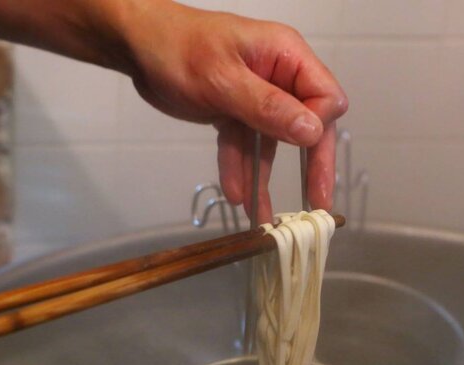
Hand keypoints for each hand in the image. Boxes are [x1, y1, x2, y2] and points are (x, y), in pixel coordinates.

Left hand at [119, 3, 347, 222]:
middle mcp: (277, 75)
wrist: (138, 46)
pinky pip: (242, 144)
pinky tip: (236, 194)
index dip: (317, 125)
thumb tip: (312, 131)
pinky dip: (239, 168)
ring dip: (263, 177)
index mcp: (285, 56)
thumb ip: (267, 107)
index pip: (324, 96)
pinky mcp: (232, 110)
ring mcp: (255, 94)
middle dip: (310, 164)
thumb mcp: (223, 80)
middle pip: (305, 124)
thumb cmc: (177, 49)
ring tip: (261, 218)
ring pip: (270, 142)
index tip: (303, 148)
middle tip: (317, 203)